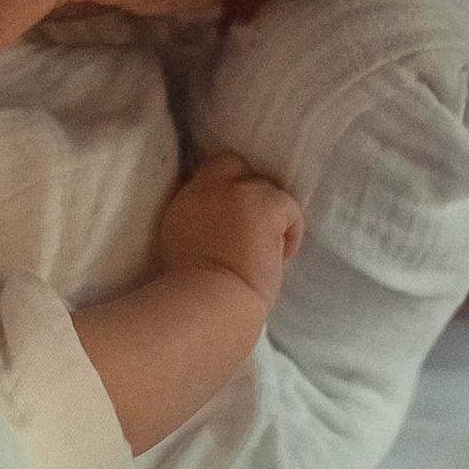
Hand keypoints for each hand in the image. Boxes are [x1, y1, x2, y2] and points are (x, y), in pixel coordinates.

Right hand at [157, 151, 302, 292]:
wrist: (209, 303)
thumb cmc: (192, 292)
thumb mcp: (178, 248)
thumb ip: (195, 225)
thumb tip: (217, 228)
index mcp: (184, 201)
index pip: (207, 171)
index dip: (223, 186)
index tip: (230, 212)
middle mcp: (207, 189)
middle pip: (233, 164)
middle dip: (246, 188)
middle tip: (253, 223)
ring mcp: (237, 193)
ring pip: (265, 187)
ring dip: (269, 213)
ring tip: (268, 245)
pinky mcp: (266, 206)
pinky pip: (289, 206)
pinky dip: (291, 230)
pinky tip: (281, 256)